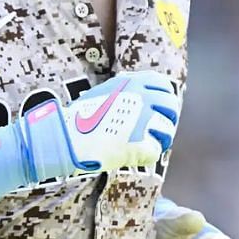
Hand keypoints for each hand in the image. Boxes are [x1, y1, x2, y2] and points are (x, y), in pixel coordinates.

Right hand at [17, 70, 178, 179]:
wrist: (67, 140)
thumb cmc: (77, 119)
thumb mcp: (99, 94)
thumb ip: (121, 90)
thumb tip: (132, 87)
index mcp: (131, 83)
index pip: (163, 84)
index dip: (163, 96)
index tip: (157, 106)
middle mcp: (142, 98)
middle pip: (171, 106)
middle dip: (167, 117)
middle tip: (156, 128)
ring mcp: (145, 121)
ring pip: (166, 130)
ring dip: (157, 138)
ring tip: (139, 143)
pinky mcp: (144, 144)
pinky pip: (154, 151)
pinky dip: (144, 155)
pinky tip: (130, 155)